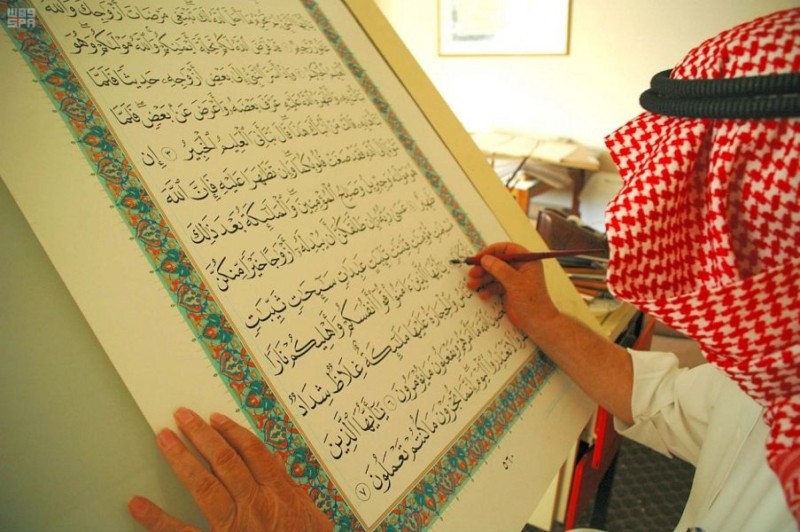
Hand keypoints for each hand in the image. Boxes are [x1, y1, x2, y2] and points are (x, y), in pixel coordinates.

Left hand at [128, 407, 330, 531]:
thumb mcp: (312, 517)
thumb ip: (294, 495)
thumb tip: (280, 474)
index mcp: (280, 494)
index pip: (254, 453)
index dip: (234, 432)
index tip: (216, 418)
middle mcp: (256, 504)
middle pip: (226, 461)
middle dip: (202, 435)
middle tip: (182, 416)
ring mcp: (233, 526)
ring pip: (205, 485)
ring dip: (182, 458)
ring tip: (164, 438)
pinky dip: (157, 519)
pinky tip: (137, 504)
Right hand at [465, 242, 559, 337]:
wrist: (537, 322)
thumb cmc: (532, 301)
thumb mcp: (515, 282)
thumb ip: (499, 269)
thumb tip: (485, 259)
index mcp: (527, 261)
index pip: (507, 249)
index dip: (492, 251)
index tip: (480, 257)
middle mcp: (520, 268)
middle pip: (498, 262)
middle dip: (484, 267)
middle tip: (473, 272)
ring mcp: (514, 279)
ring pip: (494, 274)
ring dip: (483, 279)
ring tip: (473, 285)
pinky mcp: (509, 290)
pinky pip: (495, 285)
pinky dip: (488, 289)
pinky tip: (483, 294)